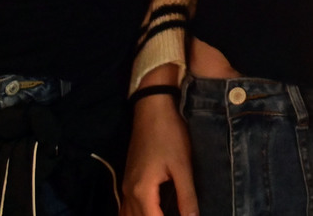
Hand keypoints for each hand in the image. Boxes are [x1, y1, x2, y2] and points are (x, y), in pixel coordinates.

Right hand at [120, 94, 196, 215]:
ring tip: (165, 214)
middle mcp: (129, 192)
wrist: (153, 108)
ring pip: (128, 215)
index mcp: (142, 191)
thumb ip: (186, 196)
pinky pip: (127, 207)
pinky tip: (152, 212)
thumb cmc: (170, 134)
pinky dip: (138, 214)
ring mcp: (126, 186)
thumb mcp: (182, 166)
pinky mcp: (129, 179)